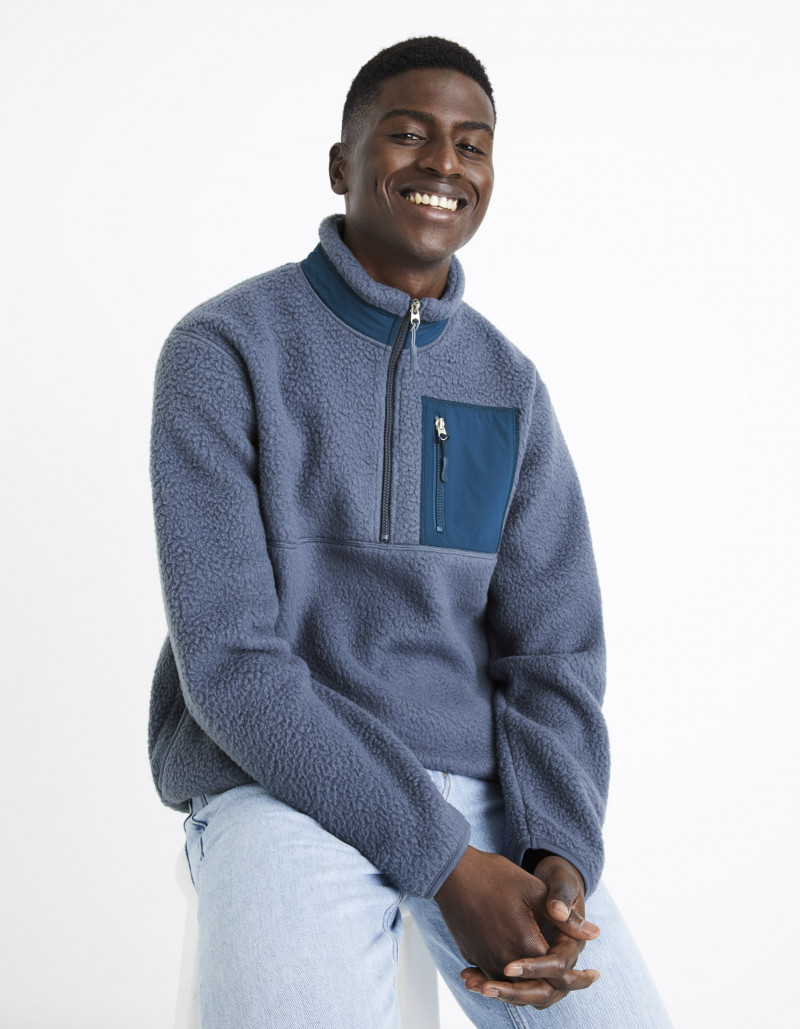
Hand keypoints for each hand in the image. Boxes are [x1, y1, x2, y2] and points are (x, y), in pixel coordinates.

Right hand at [457, 854, 600, 1008]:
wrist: (452, 873)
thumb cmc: (495, 876)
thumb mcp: (534, 890)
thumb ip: (564, 918)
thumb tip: (595, 934)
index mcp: (525, 945)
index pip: (557, 976)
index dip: (578, 978)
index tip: (593, 975)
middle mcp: (504, 961)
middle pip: (537, 991)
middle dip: (559, 987)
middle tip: (581, 979)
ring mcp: (485, 960)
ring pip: (515, 987)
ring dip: (534, 986)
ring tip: (552, 977)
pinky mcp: (472, 955)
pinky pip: (495, 976)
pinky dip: (512, 978)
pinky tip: (519, 969)